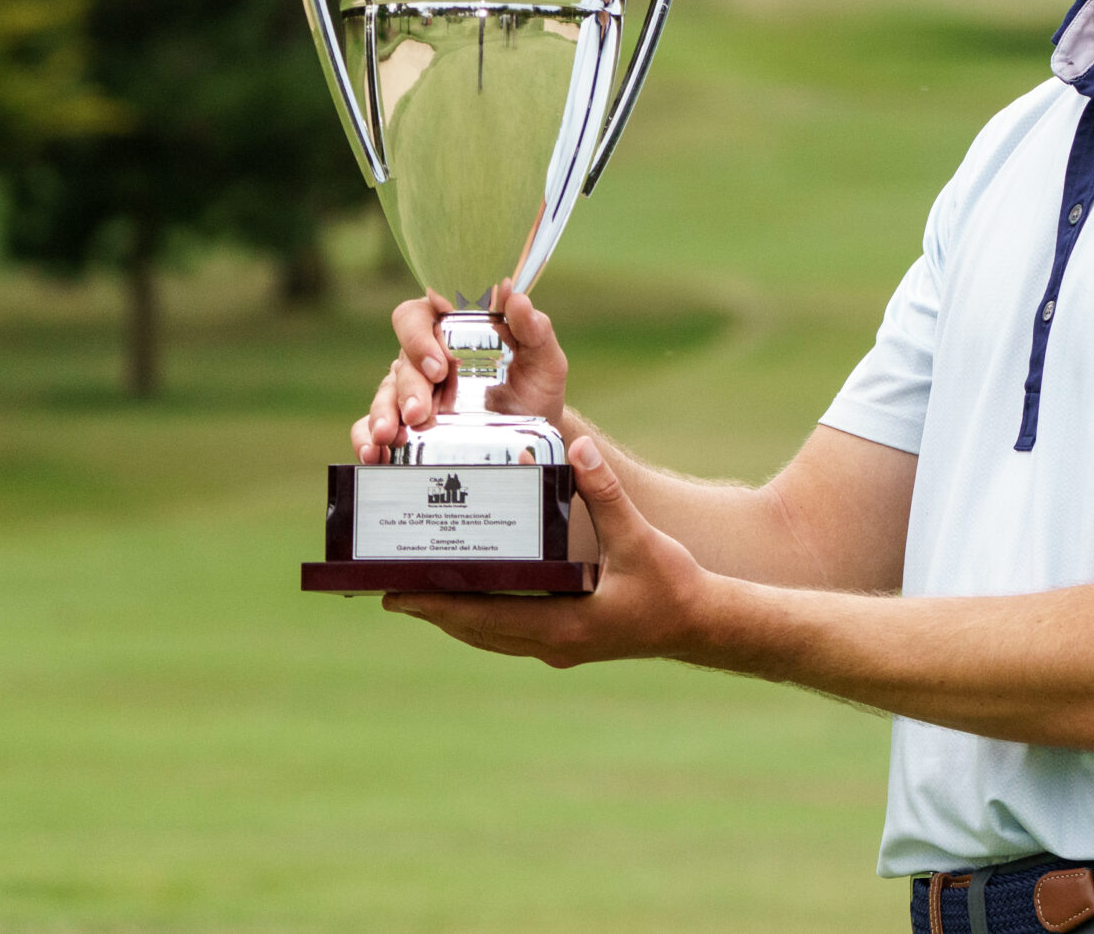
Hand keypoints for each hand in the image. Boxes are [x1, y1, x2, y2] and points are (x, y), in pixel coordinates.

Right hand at [349, 286, 572, 462]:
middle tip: (421, 412)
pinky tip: (373, 452)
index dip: (420, 337)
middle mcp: (425, 356)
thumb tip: (517, 298)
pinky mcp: (405, 423)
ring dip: (383, 414)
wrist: (534, 434)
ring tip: (390, 436)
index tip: (439, 365)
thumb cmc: (536, 385)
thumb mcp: (543, 358)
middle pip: (401, 360)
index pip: (418, 316)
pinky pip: (372, 425)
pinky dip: (366, 436)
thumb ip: (534, 328)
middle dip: (408, 387)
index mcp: (450, 327)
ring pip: (384, 393)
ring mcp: (412, 391)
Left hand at [384, 437, 723, 666]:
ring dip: (456, 616)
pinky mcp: (570, 641)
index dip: (437, 604)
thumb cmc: (674, 585)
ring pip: (492, 635)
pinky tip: (476, 597)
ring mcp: (561, 646)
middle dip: (434, 610)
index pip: (484, 615)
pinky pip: (512, 632)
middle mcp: (553, 642)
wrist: (705, 626)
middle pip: (477, 630)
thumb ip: (606, 494)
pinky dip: (485, 616)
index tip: (394, 594)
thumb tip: (578, 447)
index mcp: (563, 623)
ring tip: (420, 594)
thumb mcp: (640, 538)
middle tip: (388, 589)